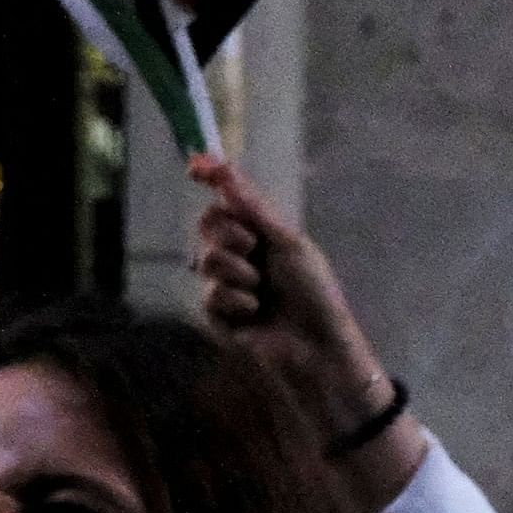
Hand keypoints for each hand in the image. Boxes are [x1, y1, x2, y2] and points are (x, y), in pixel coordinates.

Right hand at [190, 155, 390, 440]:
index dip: (211, 182)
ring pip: (206, 258)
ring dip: (239, 272)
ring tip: (262, 292)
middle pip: (208, 224)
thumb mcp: (288, 243)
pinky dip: (237, 302)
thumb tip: (220, 165)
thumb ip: (252, 206)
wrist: (317, 347)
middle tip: (255, 250)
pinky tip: (255, 315)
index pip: (226, 203)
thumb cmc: (314, 294)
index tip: (196, 166)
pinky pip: (210, 294)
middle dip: (231, 235)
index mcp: (261, 236)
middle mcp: (239, 255)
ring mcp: (224, 284)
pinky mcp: (216, 315)